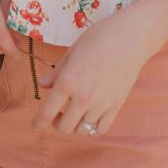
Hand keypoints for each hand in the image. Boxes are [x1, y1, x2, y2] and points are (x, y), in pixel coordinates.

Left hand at [32, 11, 153, 135]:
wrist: (131, 37)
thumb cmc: (100, 37)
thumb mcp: (73, 51)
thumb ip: (57, 71)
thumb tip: (43, 85)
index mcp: (68, 82)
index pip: (47, 113)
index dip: (38, 123)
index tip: (36, 126)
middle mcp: (83, 98)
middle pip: (64, 128)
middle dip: (57, 123)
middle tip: (58, 113)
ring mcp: (101, 105)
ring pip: (82, 130)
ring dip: (75, 124)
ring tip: (75, 112)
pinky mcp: (116, 106)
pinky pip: (100, 129)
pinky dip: (92, 128)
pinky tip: (90, 117)